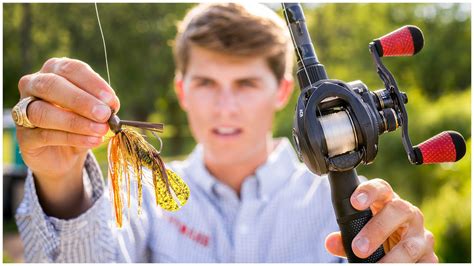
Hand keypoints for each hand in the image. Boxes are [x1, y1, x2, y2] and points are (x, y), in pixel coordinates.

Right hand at [16, 57, 119, 216]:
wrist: (68, 155)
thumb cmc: (87, 126)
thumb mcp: (99, 114)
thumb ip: (104, 108)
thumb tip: (113, 110)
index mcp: (57, 72)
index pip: (71, 68)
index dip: (92, 82)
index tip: (113, 99)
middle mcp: (36, 86)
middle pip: (51, 85)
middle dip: (80, 99)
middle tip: (105, 114)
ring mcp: (25, 111)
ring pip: (43, 110)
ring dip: (75, 121)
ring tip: (101, 132)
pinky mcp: (24, 137)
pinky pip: (44, 135)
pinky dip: (70, 138)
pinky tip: (91, 142)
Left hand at [325, 178, 437, 262]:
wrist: (401, 250)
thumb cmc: (376, 234)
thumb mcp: (360, 231)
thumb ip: (345, 236)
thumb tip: (331, 242)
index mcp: (388, 201)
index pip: (382, 188)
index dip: (369, 192)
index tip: (355, 202)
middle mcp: (408, 213)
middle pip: (398, 210)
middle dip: (377, 229)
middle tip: (359, 248)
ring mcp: (422, 234)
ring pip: (410, 244)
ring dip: (391, 259)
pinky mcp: (430, 255)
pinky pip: (424, 263)